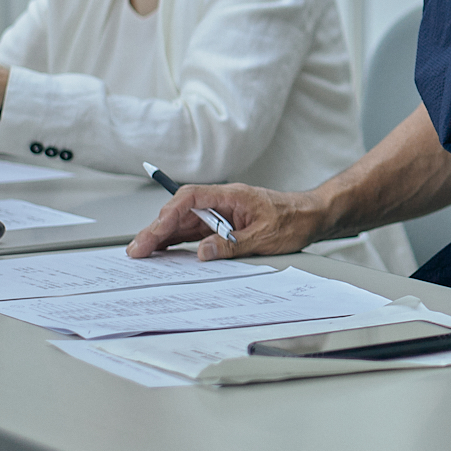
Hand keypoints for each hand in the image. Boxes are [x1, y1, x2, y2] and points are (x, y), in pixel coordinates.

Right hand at [127, 183, 322, 260]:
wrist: (313, 216)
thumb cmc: (294, 219)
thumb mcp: (265, 236)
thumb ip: (232, 244)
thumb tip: (202, 252)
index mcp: (231, 196)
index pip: (190, 199)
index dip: (168, 214)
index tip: (154, 232)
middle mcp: (222, 202)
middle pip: (181, 212)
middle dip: (157, 229)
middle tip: (137, 250)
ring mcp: (222, 214)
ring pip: (185, 223)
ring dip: (163, 237)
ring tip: (142, 254)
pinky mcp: (224, 226)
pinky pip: (195, 232)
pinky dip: (178, 242)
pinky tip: (165, 253)